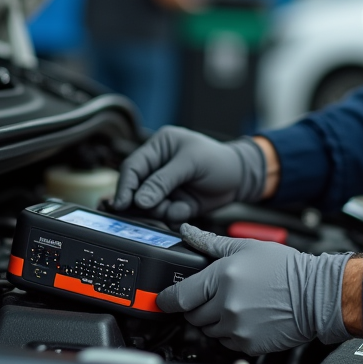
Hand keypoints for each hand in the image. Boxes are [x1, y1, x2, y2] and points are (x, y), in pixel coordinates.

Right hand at [112, 127, 265, 222]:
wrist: (241, 178)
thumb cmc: (219, 160)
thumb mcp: (191, 163)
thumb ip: (163, 181)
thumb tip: (139, 200)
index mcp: (159, 147)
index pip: (133, 166)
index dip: (125, 186)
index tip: (121, 203)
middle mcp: (158, 167)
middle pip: (136, 189)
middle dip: (142, 202)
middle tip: (149, 209)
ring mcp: (165, 187)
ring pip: (148, 206)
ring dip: (161, 210)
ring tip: (179, 206)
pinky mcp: (174, 203)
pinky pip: (164, 215)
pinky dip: (173, 215)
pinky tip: (186, 209)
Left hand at [155, 224, 351, 354]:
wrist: (316, 294)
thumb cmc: (287, 269)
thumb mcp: (247, 247)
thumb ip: (210, 242)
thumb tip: (188, 231)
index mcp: (223, 277)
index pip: (179, 296)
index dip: (167, 299)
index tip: (163, 299)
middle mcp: (227, 304)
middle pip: (191, 315)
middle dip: (196, 306)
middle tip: (212, 296)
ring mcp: (237, 327)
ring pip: (207, 330)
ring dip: (212, 320)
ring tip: (234, 305)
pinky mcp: (247, 344)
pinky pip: (225, 342)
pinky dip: (229, 332)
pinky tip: (245, 317)